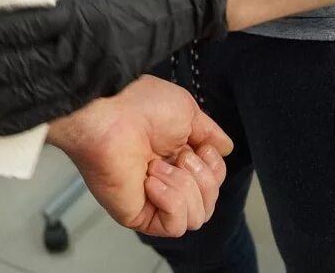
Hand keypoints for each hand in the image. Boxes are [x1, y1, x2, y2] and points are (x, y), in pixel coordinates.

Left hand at [48, 75, 232, 236]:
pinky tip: (151, 181)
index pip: (213, 183)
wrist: (110, 117)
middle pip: (209, 203)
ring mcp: (151, 200)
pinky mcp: (138, 215)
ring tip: (156, 165)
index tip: (198, 148)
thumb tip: (224, 148)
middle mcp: (165, 181)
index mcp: (176, 159)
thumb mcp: (187, 111)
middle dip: (202, 178)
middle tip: (178, 155)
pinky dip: (171, 201)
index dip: (213, 168)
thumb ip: (209, 132)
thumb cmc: (139, 108)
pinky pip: (175, 226)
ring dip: (183, 186)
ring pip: (196, 218)